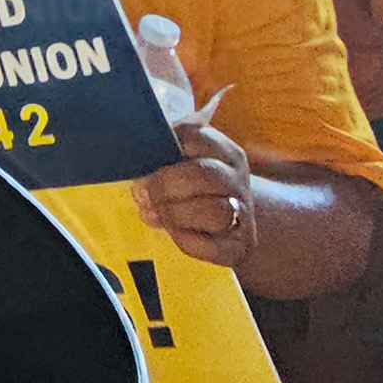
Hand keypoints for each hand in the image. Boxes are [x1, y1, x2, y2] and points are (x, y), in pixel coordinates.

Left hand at [134, 114, 258, 268]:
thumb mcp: (180, 164)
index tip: (145, 164)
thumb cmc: (193, 188)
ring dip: (175, 215)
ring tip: (157, 215)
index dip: (164, 151)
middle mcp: (237, 178)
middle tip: (143, 195)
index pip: (195, 137)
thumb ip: (160, 160)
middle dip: (166, 186)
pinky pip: (212, 245)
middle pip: (205, 175)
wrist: (231, 223)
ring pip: (214, 211)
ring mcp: (242, 212)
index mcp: (222, 150)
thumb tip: (139, 180)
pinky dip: (186, 240)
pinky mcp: (240, 244)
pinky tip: (175, 234)